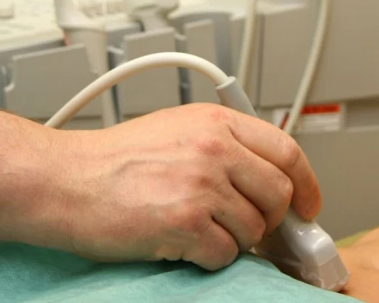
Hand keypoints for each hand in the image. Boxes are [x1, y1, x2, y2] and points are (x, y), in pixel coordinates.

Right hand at [21, 104, 320, 269]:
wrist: (69, 179)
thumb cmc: (116, 157)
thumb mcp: (179, 128)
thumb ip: (225, 144)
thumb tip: (265, 176)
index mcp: (216, 121)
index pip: (286, 149)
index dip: (307, 182)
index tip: (309, 204)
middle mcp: (214, 147)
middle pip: (278, 192)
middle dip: (271, 218)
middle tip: (254, 228)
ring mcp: (201, 184)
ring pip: (254, 228)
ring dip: (234, 238)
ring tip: (201, 228)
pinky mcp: (185, 221)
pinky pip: (225, 254)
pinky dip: (210, 256)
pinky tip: (184, 241)